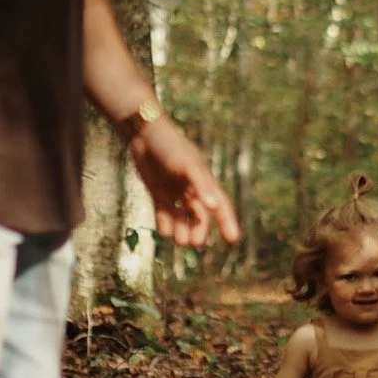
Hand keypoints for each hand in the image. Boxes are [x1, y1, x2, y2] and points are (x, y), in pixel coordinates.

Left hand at [127, 116, 243, 247]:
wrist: (144, 134)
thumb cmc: (171, 147)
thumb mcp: (189, 165)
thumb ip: (202, 185)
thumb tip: (214, 206)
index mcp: (204, 182)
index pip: (220, 206)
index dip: (227, 222)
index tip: (233, 240)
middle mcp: (191, 190)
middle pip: (199, 217)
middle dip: (199, 231)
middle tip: (194, 243)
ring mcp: (174, 193)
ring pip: (181, 219)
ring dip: (181, 231)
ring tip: (179, 239)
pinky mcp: (158, 194)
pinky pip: (164, 215)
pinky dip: (164, 224)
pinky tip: (165, 228)